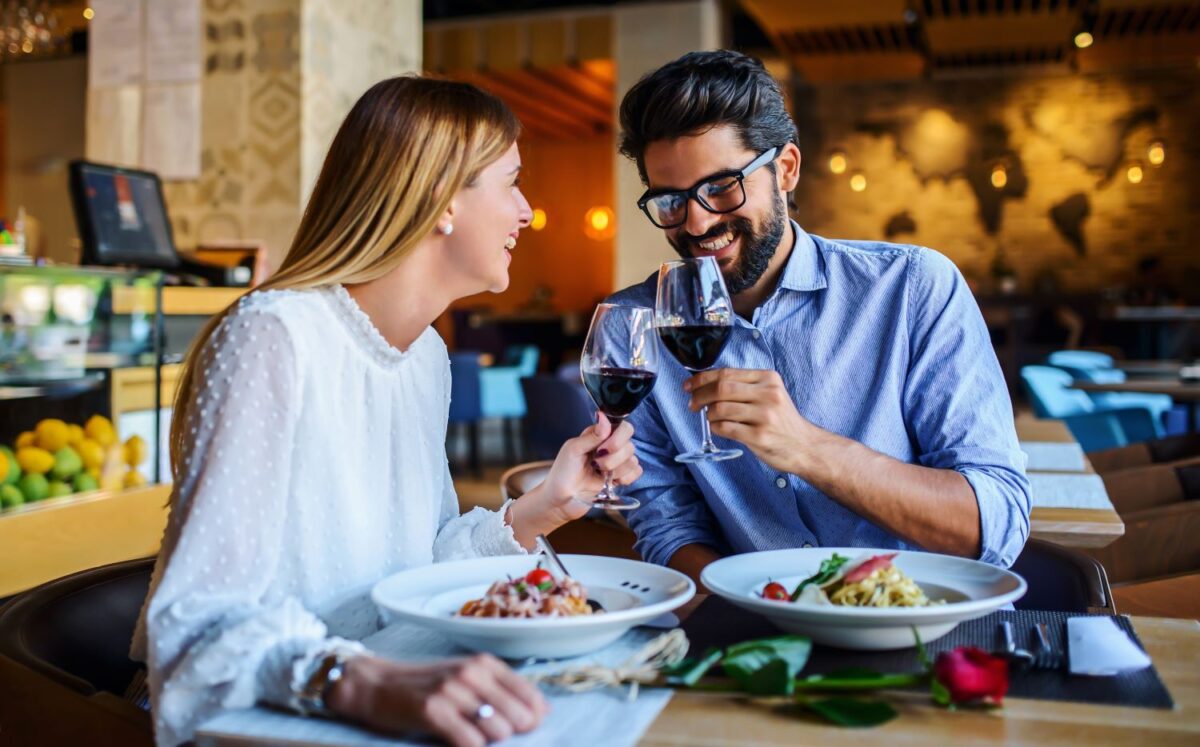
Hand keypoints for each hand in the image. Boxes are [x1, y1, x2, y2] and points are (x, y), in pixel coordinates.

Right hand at [328, 654, 547, 746]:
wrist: (377, 684)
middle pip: (518, 717)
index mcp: (484, 663)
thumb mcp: (466, 676)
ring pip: (498, 731)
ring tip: (470, 736)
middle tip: (488, 735)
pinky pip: (470, 741)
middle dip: (511, 734)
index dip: (532, 718)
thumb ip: (501, 690)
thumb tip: (542, 711)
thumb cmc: (425, 684)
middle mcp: (472, 673)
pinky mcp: (433, 711)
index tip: (522, 728)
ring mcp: (452, 691)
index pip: (530, 695)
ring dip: (489, 742)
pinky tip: (459, 742)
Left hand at [507, 415, 641, 545]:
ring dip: (617, 469)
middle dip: (614, 457)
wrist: (561, 501)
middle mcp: (609, 447)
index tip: (602, 449)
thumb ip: (592, 435)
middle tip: (597, 464)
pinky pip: (636, 472)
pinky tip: (612, 481)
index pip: (622, 427)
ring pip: (633, 459)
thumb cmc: (562, 474)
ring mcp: (616, 463)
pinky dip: (625, 478)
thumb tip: (604, 417)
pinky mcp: (620, 478)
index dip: (617, 438)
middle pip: (630, 444)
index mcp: (598, 436)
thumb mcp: (573, 450)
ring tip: (600, 474)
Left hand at [685, 368, 812, 473]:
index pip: (726, 373)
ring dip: (708, 414)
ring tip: (711, 418)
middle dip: (700, 395)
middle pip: (721, 388)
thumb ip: (743, 386)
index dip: (702, 379)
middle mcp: (768, 394)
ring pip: (720, 408)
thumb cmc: (781, 420)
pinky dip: (715, 428)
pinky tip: (719, 428)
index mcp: (768, 379)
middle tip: (692, 404)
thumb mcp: (769, 394)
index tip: (688, 385)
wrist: (805, 446)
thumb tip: (705, 384)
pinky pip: (725, 428)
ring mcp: (765, 416)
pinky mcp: (760, 436)